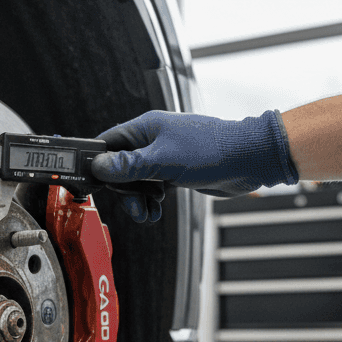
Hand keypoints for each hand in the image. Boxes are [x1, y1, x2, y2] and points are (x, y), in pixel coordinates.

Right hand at [92, 110, 298, 221]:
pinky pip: (153, 187)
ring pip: (137, 180)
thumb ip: (128, 165)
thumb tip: (99, 166)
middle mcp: (153, 140)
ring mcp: (164, 156)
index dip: (98, 163)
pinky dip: (151, 201)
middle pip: (121, 167)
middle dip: (123, 190)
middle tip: (132, 205)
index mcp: (146, 128)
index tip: (91, 181)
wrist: (249, 160)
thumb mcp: (162, 161)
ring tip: (146, 213)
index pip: (108, 143)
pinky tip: (156, 210)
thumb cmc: (212, 150)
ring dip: (138, 199)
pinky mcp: (175, 171)